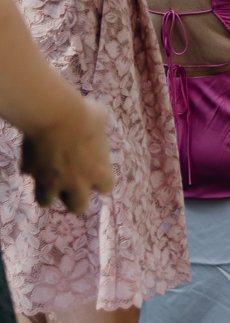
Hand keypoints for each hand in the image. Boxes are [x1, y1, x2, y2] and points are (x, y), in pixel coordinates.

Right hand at [19, 95, 113, 214]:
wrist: (55, 116)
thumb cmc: (85, 115)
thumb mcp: (101, 119)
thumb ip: (99, 130)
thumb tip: (96, 123)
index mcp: (99, 172)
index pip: (106, 188)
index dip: (102, 181)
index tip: (98, 173)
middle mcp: (76, 183)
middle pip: (77, 207)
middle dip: (75, 200)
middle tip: (73, 189)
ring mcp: (52, 182)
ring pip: (46, 202)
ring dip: (49, 193)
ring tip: (50, 182)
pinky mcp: (32, 173)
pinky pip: (30, 177)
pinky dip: (33, 171)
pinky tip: (35, 160)